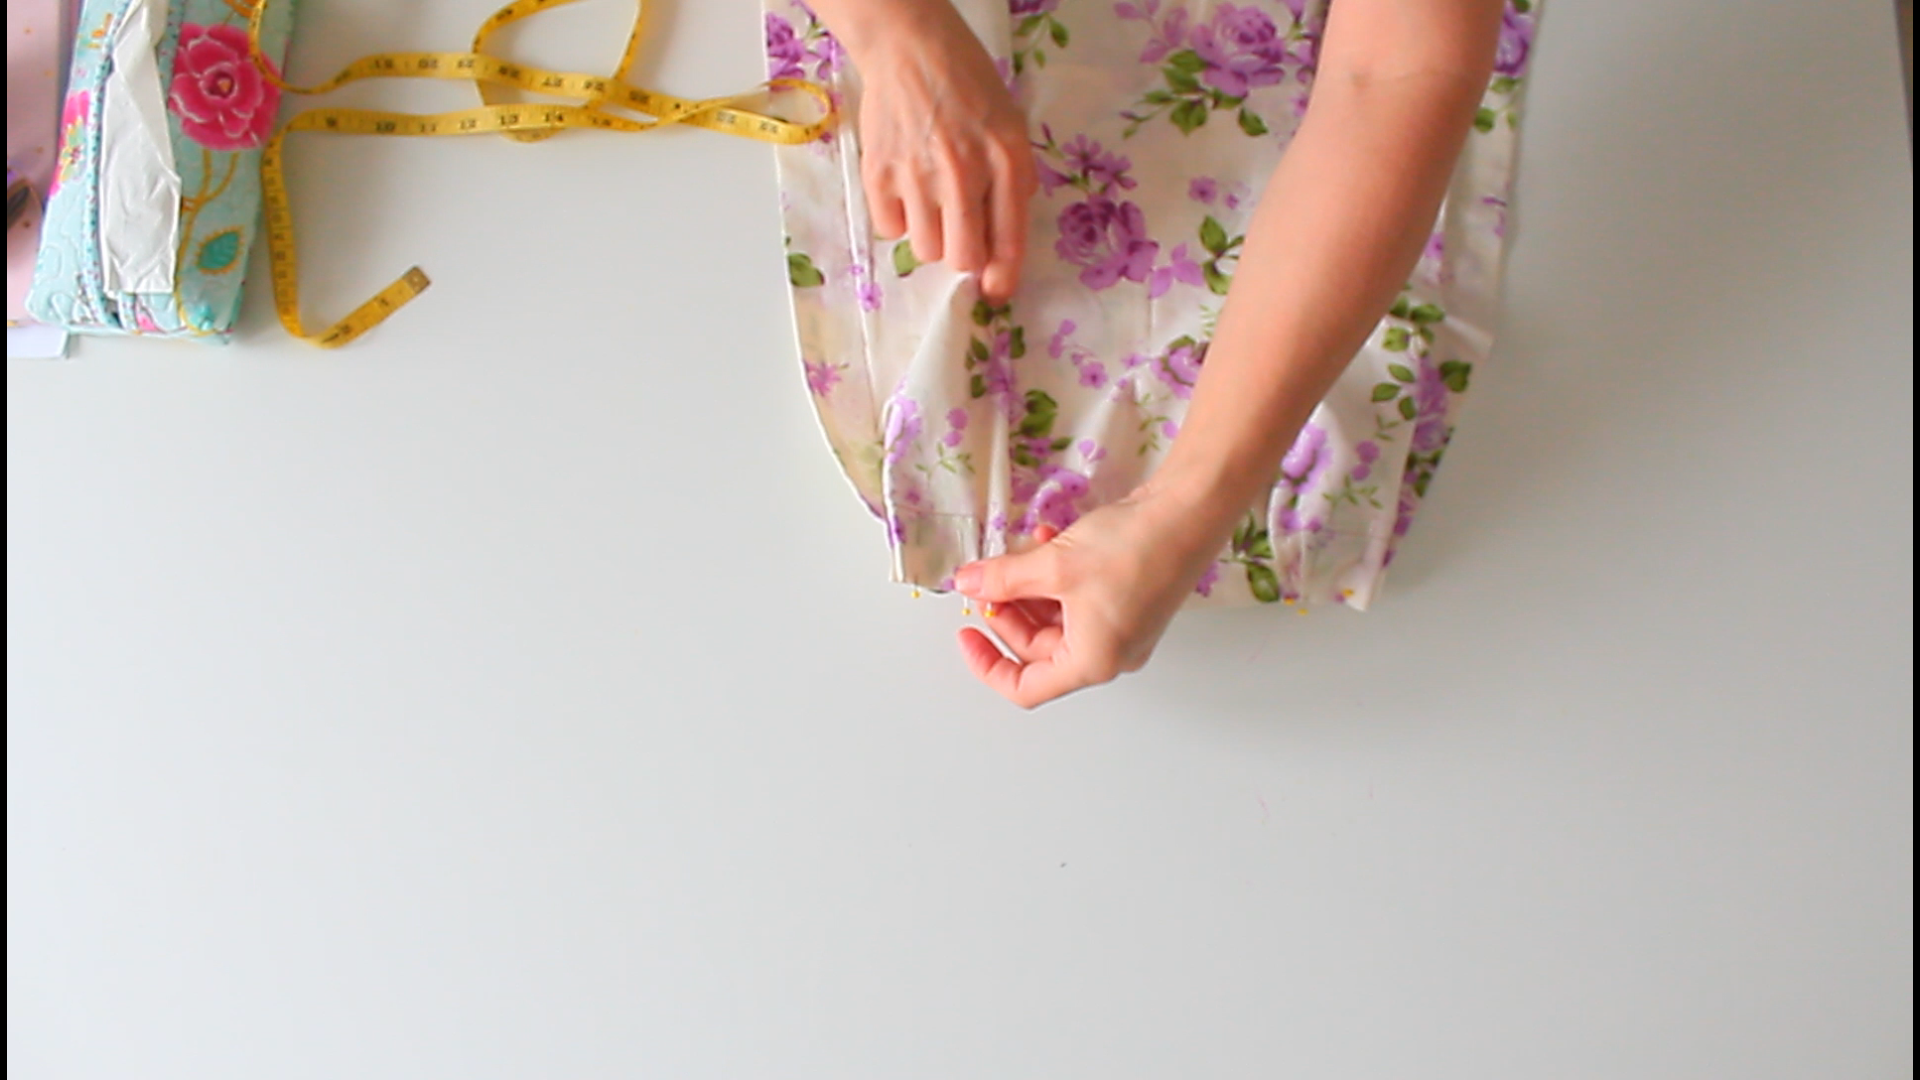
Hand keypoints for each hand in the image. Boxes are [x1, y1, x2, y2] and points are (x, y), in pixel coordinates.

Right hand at [850, 5, 1036, 299]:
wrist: (910, 48)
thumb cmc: (968, 86)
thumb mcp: (1011, 127)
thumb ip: (1013, 183)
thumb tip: (1001, 246)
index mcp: (1005, 159)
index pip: (1009, 239)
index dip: (1004, 276)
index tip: (998, 291)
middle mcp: (962, 172)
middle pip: (962, 258)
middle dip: (965, 258)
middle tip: (962, 237)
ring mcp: (917, 174)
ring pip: (925, 249)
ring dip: (932, 236)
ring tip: (932, 203)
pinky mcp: (879, 173)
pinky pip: (890, 229)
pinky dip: (899, 219)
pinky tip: (907, 190)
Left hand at [952, 488, 1230, 708]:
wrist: (1190, 512)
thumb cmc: (1133, 548)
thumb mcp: (1054, 565)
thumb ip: (1002, 579)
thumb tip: (967, 584)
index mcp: (1093, 662)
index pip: (1026, 687)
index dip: (988, 664)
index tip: (967, 631)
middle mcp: (1111, 654)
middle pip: (1039, 648)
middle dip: (1009, 610)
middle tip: (990, 577)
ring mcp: (1122, 628)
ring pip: (1057, 618)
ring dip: (1032, 585)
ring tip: (1023, 548)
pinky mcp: (1130, 600)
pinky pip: (1078, 599)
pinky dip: (1058, 575)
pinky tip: (1050, 538)